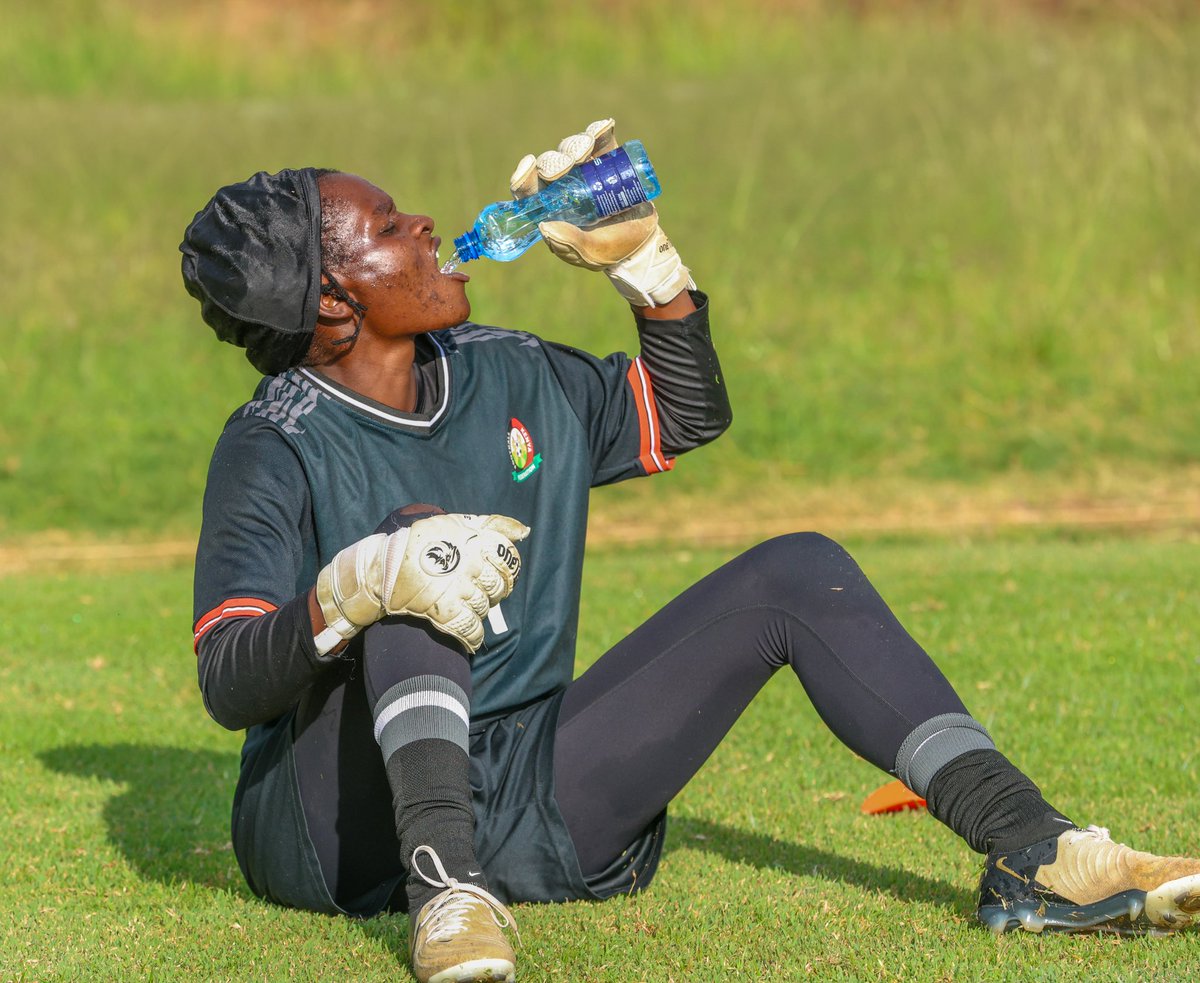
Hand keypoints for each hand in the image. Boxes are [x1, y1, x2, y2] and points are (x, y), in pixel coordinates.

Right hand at [316, 513, 528, 653]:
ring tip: (469, 606)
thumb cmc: (423, 541)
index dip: (508, 568)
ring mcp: (457, 589)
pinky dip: (472, 636)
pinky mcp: (444, 610)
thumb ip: (493, 524)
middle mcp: (469, 566)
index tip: (499, 573)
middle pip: (499, 586)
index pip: (508, 558)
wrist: (385, 565)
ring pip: (485, 607)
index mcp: (475, 543)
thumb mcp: (457, 522)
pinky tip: (470, 637)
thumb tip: (524, 531)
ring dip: (481, 610)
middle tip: (482, 590)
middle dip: (494, 592)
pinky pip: (469, 628)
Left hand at [509, 119, 694, 307]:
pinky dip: (599, 131)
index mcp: (552, 208)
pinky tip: (604, 127)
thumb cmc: (610, 250)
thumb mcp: (589, 253)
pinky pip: (599, 139)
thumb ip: (569, 242)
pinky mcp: (608, 158)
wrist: (643, 241)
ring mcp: (586, 170)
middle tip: (567, 166)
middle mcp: (564, 186)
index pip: (529, 190)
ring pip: (572, 149)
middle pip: (550, 165)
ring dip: (576, 144)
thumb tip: (544, 225)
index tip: (529, 165)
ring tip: (587, 148)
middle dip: (556, 161)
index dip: (524, 176)